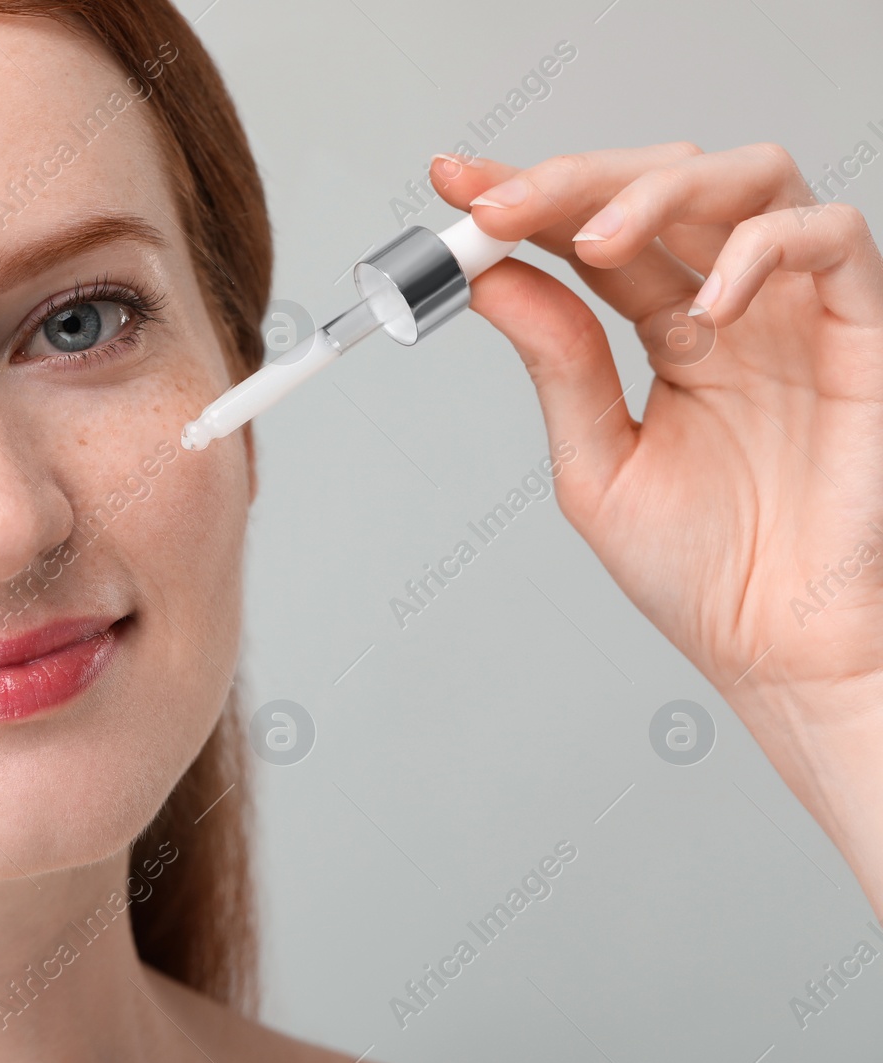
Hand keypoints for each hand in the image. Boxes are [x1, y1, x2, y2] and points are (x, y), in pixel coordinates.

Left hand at [428, 142, 882, 910]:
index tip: (456, 187)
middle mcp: (728, 305)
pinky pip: (831, 238)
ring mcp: (792, 310)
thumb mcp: (598, 463)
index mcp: (665, 330)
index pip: (591, 233)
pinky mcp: (860, 331)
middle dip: (571, 181)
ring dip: (657, 192)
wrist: (777, 650)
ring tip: (594, 243)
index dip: (526, 199)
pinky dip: (761, 250)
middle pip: (659, 184)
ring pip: (745, 178)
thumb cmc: (703, 572)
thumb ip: (559, 365)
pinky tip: (705, 309)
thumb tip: (493, 282)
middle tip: (500, 207)